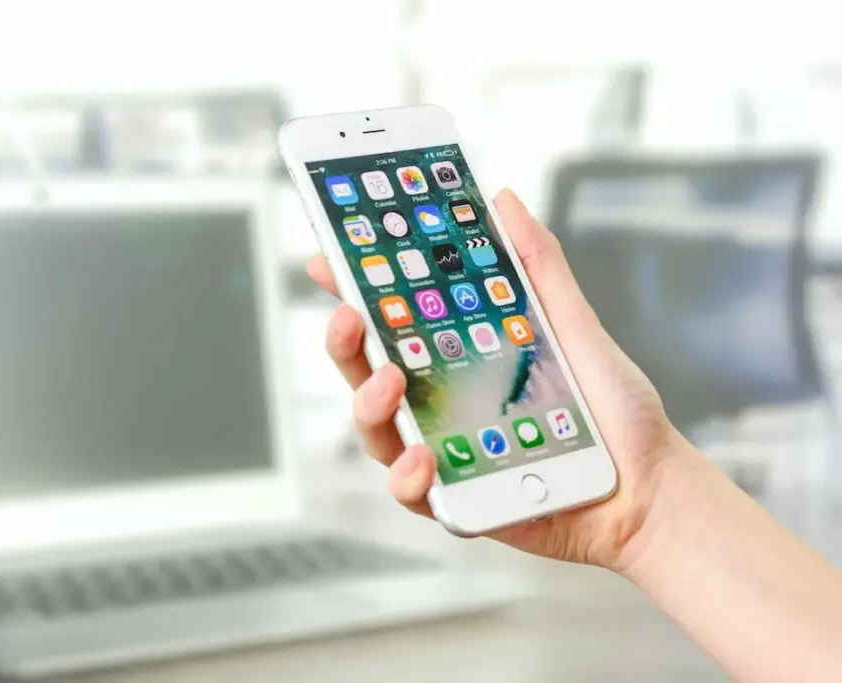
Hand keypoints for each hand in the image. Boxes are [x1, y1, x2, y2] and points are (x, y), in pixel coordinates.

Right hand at [307, 189, 686, 571]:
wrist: (649, 486)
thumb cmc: (613, 408)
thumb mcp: (573, 324)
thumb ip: (536, 265)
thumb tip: (503, 200)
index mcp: (457, 356)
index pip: (391, 319)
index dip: (355, 289)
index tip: (329, 259)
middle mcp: (440, 402)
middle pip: (367, 370)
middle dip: (345, 342)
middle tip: (348, 316)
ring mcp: (443, 450)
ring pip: (376, 430)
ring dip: (368, 404)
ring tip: (388, 383)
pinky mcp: (455, 499)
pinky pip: (413, 491)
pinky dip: (408, 475)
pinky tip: (423, 458)